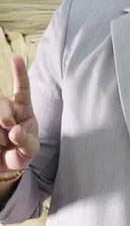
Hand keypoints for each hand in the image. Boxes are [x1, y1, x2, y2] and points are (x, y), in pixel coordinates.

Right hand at [1, 56, 38, 172]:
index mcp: (23, 110)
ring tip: (3, 144)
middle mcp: (6, 108)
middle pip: (0, 101)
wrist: (3, 167)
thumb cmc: (19, 155)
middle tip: (8, 131)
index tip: (16, 58)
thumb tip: (13, 130)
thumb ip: (25, 142)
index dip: (19, 74)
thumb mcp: (29, 151)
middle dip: (3, 116)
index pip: (22, 89)